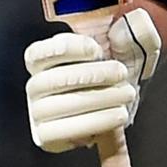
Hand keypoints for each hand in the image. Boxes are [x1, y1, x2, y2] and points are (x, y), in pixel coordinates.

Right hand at [24, 8, 161, 153]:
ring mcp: (37, 113)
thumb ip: (131, 29)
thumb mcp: (131, 41)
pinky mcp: (47, 136)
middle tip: (122, 73)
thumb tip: (120, 32)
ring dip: (97, 100)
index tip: (96, 49)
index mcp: (44, 59)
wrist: (122, 98)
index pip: (38, 53)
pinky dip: (92, 124)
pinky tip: (118, 116)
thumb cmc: (119, 65)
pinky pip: (60, 133)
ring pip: (56, 107)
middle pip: (50, 81)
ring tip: (127, 94)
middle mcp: (36, 86)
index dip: (66, 50)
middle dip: (90, 76)